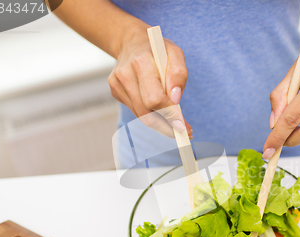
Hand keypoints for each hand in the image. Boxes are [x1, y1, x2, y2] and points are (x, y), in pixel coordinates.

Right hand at [108, 24, 191, 138]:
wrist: (131, 42)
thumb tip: (175, 99)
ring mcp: (117, 85)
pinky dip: (151, 116)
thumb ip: (178, 74)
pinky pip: (136, 111)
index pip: (154, 99)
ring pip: (141, 116)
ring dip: (161, 124)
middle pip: (146, 113)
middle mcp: (125, 75)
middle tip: (184, 131)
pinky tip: (161, 112)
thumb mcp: (175, 53)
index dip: (170, 114)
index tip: (183, 125)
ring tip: (176, 124)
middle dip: (166, 126)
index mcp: (141, 63)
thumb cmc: (157, 49)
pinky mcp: (115, 92)